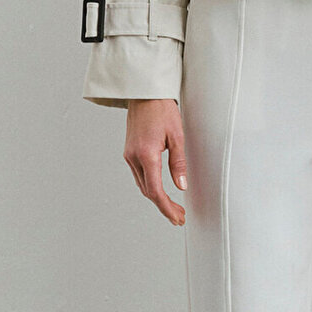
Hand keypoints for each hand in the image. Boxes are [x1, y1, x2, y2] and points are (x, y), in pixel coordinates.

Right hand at [124, 98, 187, 224]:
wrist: (144, 94)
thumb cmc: (161, 110)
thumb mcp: (177, 136)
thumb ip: (178, 163)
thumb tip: (181, 186)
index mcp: (146, 154)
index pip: (155, 191)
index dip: (166, 207)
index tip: (177, 217)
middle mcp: (134, 157)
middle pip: (148, 191)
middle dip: (164, 207)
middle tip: (179, 217)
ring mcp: (130, 155)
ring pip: (142, 185)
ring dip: (157, 198)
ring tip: (173, 208)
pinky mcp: (130, 152)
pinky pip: (140, 175)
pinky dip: (150, 186)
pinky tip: (161, 191)